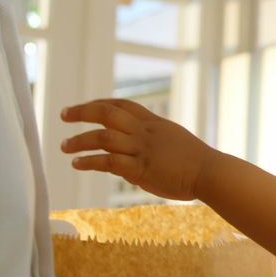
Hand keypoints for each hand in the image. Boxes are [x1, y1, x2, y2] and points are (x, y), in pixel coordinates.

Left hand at [60, 99, 216, 200]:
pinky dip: (89, 161)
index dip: (100, 103)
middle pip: (107, 113)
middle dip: (82, 111)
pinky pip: (108, 161)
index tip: (84, 107)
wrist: (211, 172)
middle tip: (64, 115)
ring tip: (64, 146)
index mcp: (154, 123)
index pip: (122, 105)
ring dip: (79, 140)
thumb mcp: (174, 142)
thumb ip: (153, 144)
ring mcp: (142, 149)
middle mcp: (145, 132)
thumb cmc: (197, 162)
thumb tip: (133, 159)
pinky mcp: (141, 169)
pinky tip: (77, 163)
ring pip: (103, 136)